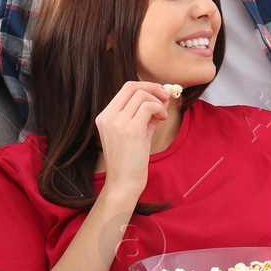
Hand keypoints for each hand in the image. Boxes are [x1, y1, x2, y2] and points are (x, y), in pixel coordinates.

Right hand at [93, 81, 172, 197]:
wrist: (123, 183)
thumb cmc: (130, 161)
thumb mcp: (136, 132)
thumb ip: (145, 115)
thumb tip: (161, 98)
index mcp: (105, 116)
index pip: (125, 88)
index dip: (145, 86)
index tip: (159, 93)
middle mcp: (108, 116)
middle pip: (132, 87)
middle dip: (153, 88)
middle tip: (166, 97)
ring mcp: (117, 122)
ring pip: (142, 96)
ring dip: (158, 102)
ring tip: (163, 116)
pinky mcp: (130, 129)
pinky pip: (148, 107)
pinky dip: (159, 109)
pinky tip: (162, 119)